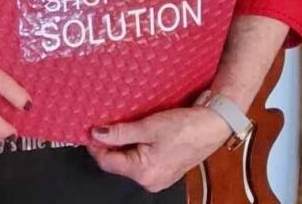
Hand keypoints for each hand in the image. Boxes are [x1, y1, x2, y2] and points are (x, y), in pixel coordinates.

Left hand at [86, 107, 230, 192]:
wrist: (212, 125)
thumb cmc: (185, 127)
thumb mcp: (148, 126)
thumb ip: (120, 132)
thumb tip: (96, 134)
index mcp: (143, 173)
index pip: (107, 162)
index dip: (95, 144)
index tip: (89, 127)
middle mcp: (149, 180)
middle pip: (117, 162)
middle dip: (110, 142)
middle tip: (106, 121)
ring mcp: (158, 176)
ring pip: (129, 160)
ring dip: (123, 142)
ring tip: (122, 123)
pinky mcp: (164, 169)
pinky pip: (141, 159)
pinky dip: (136, 145)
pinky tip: (138, 131)